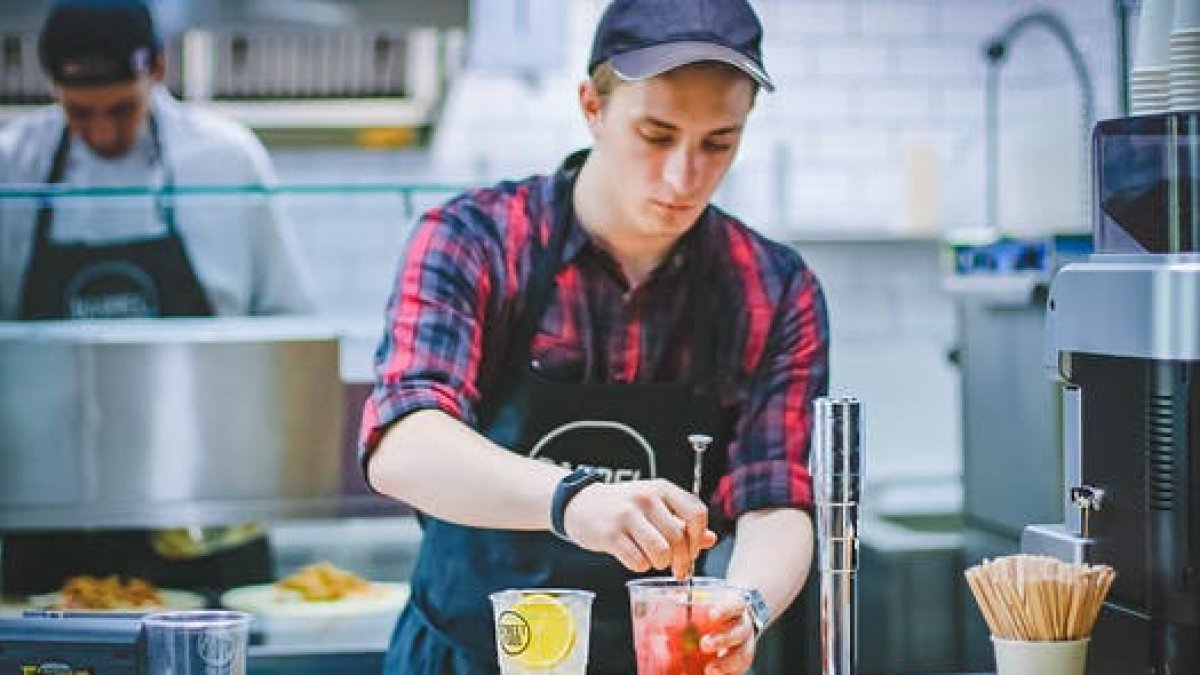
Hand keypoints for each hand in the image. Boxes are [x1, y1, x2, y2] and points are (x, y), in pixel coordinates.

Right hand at [563, 478, 716, 576]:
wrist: (580, 503)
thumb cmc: (621, 506)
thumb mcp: (654, 506)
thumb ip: (682, 521)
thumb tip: (710, 539)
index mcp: (662, 489)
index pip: (696, 513)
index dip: (699, 537)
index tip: (693, 550)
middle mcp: (646, 498)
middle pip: (679, 538)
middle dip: (682, 560)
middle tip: (678, 568)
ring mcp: (627, 515)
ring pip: (661, 552)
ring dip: (661, 564)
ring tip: (655, 561)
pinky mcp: (610, 534)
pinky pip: (638, 561)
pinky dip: (641, 566)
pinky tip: (635, 558)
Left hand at [699, 594, 756, 674]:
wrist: (742, 613)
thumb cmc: (719, 605)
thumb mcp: (710, 597)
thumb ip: (692, 599)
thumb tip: (667, 597)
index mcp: (737, 605)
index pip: (735, 605)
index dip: (724, 609)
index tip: (712, 614)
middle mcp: (744, 625)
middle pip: (738, 632)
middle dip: (722, 639)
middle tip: (704, 644)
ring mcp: (746, 644)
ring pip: (743, 654)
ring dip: (726, 664)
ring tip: (710, 670)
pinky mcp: (743, 657)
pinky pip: (740, 669)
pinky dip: (729, 674)